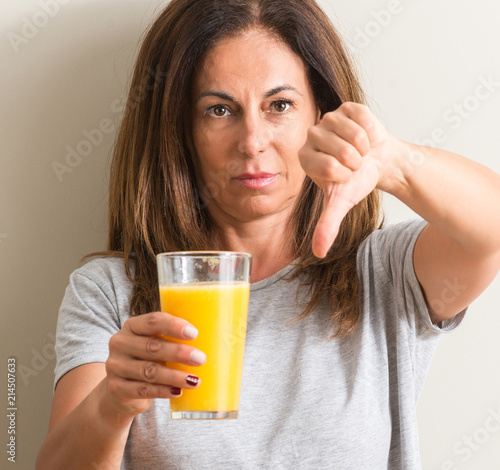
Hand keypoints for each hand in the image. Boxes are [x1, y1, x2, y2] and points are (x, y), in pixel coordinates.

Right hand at [104, 312, 205, 417]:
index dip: (174, 326)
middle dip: (179, 353)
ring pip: (149, 371)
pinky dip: (163, 391)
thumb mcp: (155, 343)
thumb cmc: (148, 359)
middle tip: (201, 359)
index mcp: (132, 326)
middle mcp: (120, 343)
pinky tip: (178, 391)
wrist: (121, 389)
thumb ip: (173, 337)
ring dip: (175, 376)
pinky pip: (144, 390)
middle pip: (152, 346)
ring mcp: (115, 366)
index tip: (194, 333)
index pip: (153, 321)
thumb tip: (216, 335)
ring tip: (195, 380)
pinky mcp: (116, 389)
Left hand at [299, 102, 398, 257]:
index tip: (345, 175)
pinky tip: (366, 136)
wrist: (378, 162)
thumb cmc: (356, 182)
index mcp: (304, 158)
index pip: (330, 167)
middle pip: (342, 150)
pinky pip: (362, 118)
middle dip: (357, 161)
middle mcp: (311, 136)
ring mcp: (328, 119)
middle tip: (355, 162)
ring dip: (365, 147)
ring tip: (360, 149)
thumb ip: (327, 225)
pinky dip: (371, 131)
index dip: (346, 174)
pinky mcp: (346, 107)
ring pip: (353, 134)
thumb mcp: (341, 203)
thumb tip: (318, 252)